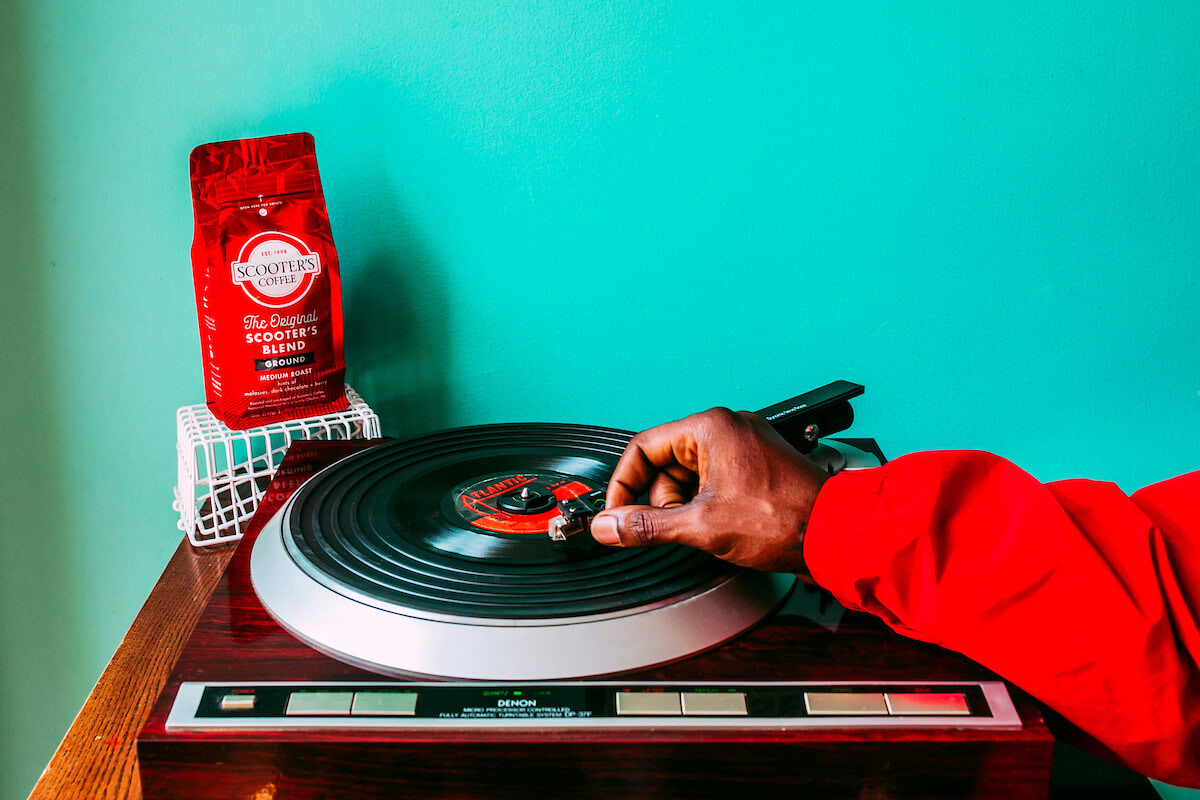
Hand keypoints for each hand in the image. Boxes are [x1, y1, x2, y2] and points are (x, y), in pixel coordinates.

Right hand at [590, 407, 829, 574]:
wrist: (834, 535)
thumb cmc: (784, 518)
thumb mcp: (701, 525)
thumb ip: (646, 525)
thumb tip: (609, 526)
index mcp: (711, 428)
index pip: (643, 448)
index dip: (623, 485)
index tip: (616, 514)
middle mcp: (727, 429)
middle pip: (665, 465)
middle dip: (663, 502)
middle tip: (676, 528)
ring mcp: (743, 448)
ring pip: (688, 477)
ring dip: (686, 508)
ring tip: (708, 529)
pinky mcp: (754, 468)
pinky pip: (712, 483)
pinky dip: (706, 507)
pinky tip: (721, 527)